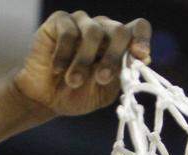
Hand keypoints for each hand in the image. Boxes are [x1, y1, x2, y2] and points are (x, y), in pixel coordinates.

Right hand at [13, 11, 150, 117]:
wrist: (44, 99)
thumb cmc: (76, 95)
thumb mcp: (104, 91)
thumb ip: (122, 76)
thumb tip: (141, 61)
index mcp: (118, 44)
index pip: (138, 28)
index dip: (142, 39)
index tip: (140, 57)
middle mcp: (102, 28)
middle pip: (119, 31)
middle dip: (113, 58)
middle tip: (101, 79)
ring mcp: (81, 22)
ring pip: (94, 33)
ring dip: (84, 62)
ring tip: (73, 81)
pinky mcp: (60, 21)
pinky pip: (69, 32)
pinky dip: (64, 55)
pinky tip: (57, 69)